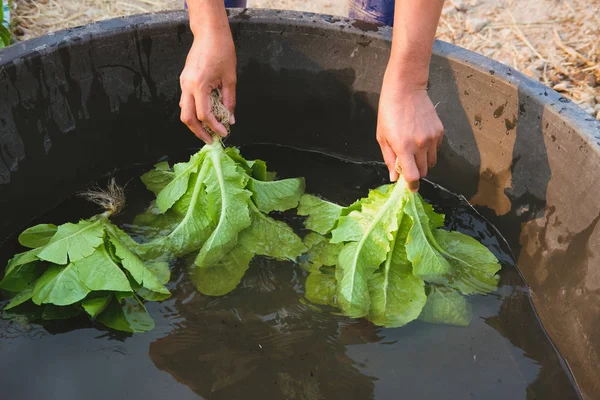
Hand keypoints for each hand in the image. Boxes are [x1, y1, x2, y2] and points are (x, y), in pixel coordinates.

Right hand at [179, 24, 235, 142]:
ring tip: (209, 130)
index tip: (224, 133)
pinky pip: (186, 101)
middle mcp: (187, 86)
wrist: (210, 33)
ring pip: (184, 111)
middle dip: (198, 132)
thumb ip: (230, 101)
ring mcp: (183, 83)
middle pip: (187, 118)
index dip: (214, 127)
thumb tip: (230, 119)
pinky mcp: (184, 80)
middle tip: (211, 140)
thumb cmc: (222, 51)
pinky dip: (194, 112)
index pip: (204, 115)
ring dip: (196, 123)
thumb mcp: (230, 79)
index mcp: (199, 85)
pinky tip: (206, 115)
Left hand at [376, 72, 443, 191]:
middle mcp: (420, 145)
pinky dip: (429, 150)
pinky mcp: (439, 131)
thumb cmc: (389, 112)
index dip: (412, 185)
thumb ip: (389, 159)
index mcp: (404, 147)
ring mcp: (432, 138)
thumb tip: (395, 176)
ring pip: (431, 162)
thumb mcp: (382, 137)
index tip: (410, 187)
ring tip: (413, 151)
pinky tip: (420, 139)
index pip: (413, 176)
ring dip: (423, 162)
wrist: (405, 90)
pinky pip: (436, 149)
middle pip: (423, 171)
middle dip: (415, 172)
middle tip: (407, 165)